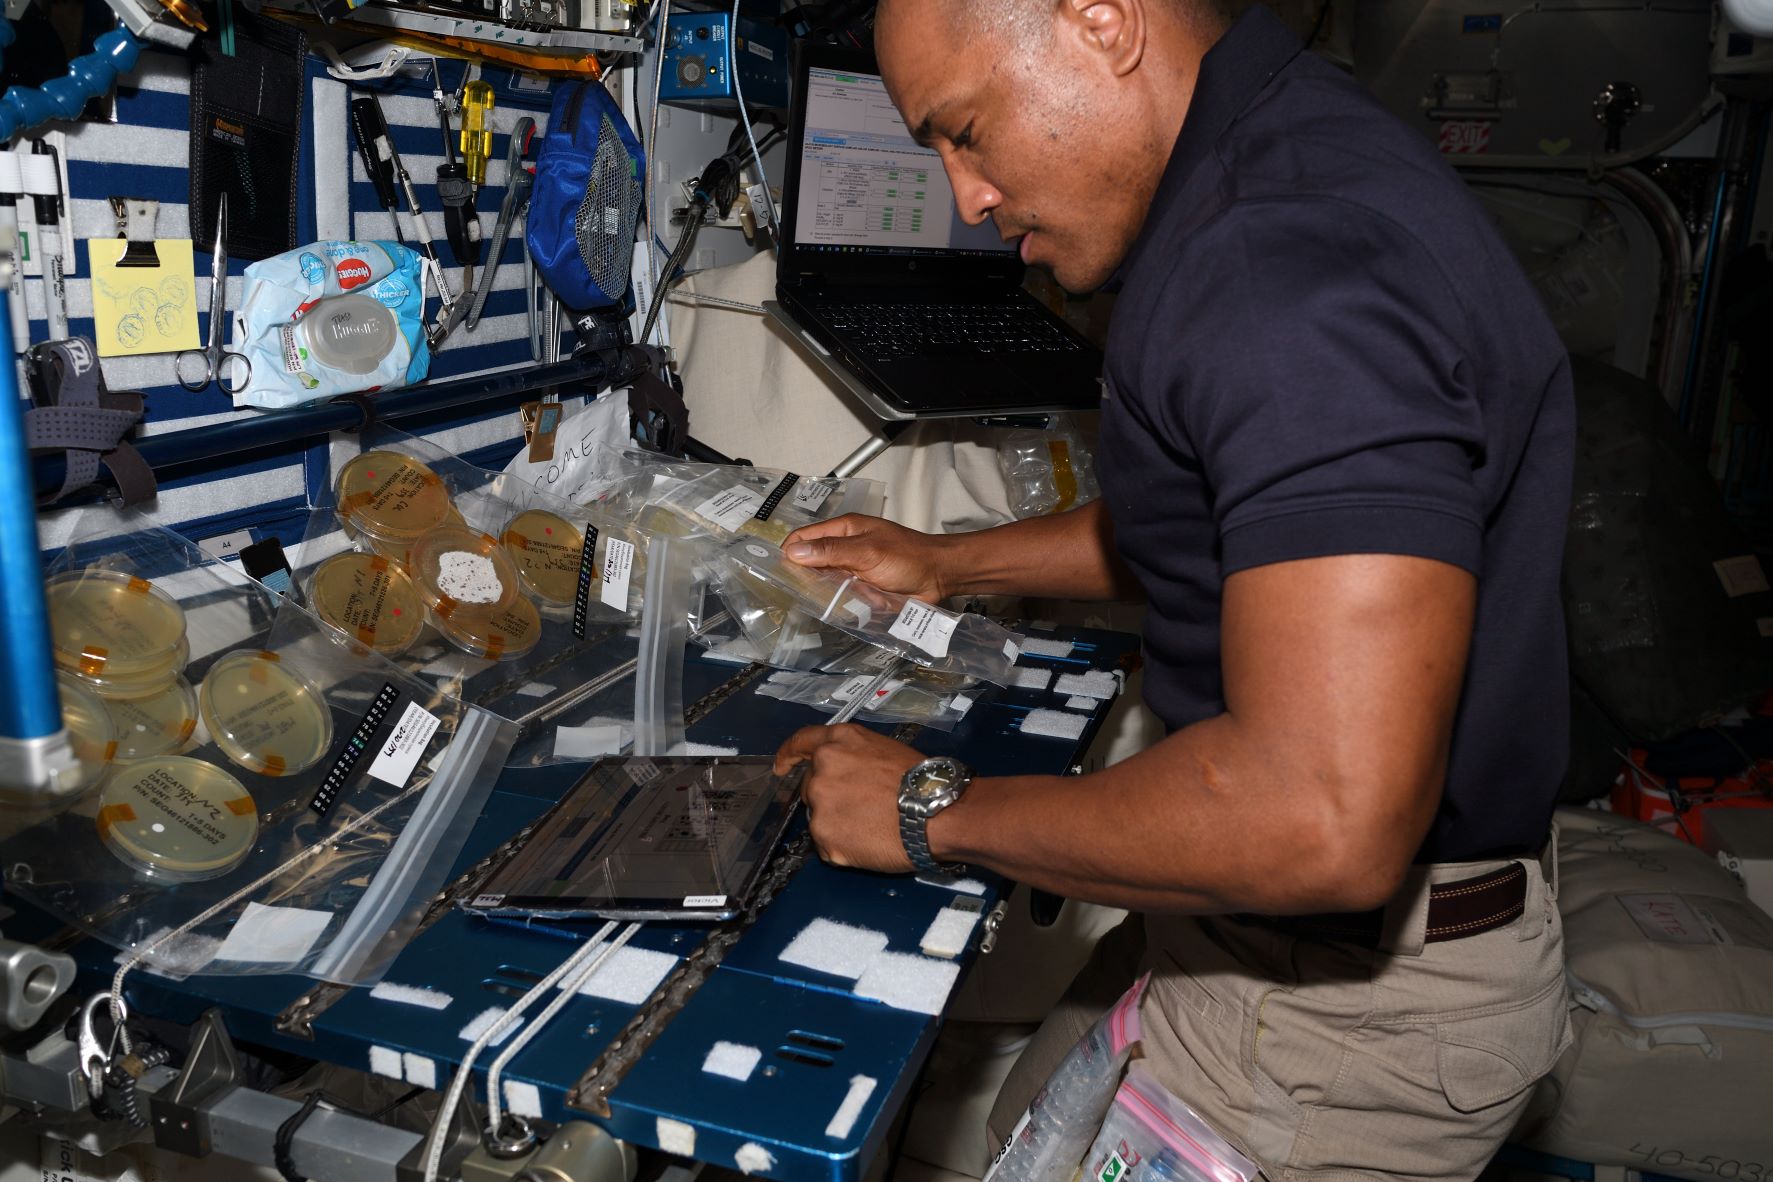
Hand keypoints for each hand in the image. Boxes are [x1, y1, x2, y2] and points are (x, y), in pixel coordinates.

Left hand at [775, 724, 924, 871]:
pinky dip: (843, 848)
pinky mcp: (824, 837)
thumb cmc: (921, 781)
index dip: (788, 755)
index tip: (781, 768)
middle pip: (811, 787)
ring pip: (819, 818)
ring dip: (837, 824)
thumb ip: (853, 758)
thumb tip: (847, 775)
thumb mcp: (883, 750)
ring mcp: (820, 805)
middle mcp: (821, 770)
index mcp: (837, 743)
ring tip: (870, 829)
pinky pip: (827, 845)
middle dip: (829, 797)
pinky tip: (868, 844)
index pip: (801, 742)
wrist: (935, 813)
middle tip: (860, 809)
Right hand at [782, 515, 953, 603]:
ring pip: (824, 582)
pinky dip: (837, 603)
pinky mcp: (862, 588)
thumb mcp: (867, 551)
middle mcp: (845, 548)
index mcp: (844, 530)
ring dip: (821, 592)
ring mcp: (852, 570)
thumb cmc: (908, 557)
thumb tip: (793, 552)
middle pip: (811, 562)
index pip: (804, 538)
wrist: (940, 576)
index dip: (790, 553)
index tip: (777, 574)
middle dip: (803, 577)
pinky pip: (840, 596)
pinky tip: (833, 611)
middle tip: (792, 594)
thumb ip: (831, 551)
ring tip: (812, 605)